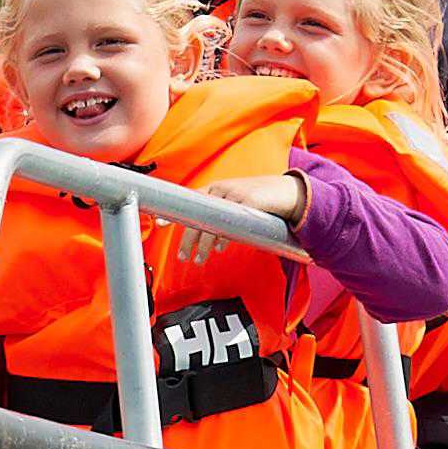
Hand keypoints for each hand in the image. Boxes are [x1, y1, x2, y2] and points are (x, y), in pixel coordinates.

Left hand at [174, 173, 308, 264]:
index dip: (173, 212)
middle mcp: (223, 190)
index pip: (189, 200)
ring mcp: (236, 195)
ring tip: (200, 259)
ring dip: (203, 244)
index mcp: (217, 189)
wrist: (289, 193)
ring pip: (211, 222)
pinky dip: (222, 237)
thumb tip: (205, 238)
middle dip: (188, 239)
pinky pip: (231, 223)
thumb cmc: (261, 202)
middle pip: (197, 216)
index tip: (157, 224)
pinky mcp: (250, 202)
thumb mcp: (237, 204)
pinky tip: (218, 248)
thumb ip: (221, 215)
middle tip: (183, 256)